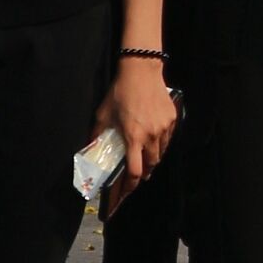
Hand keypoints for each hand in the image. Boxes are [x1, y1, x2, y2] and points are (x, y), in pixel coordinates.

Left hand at [107, 56, 180, 193]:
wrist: (141, 71)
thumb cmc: (120, 92)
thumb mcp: (103, 114)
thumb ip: (97, 134)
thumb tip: (91, 149)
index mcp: (133, 137)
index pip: (135, 171)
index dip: (131, 186)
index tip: (127, 192)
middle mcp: (151, 136)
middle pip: (151, 165)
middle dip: (145, 172)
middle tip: (138, 174)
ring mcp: (164, 127)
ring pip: (161, 152)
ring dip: (153, 158)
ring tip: (146, 155)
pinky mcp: (172, 119)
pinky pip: (168, 138)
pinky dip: (161, 143)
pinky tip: (154, 137)